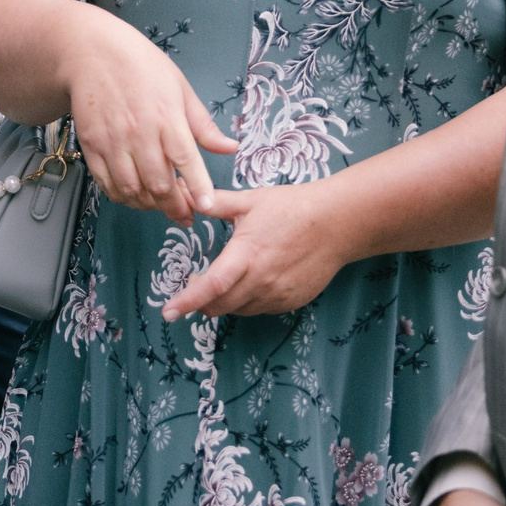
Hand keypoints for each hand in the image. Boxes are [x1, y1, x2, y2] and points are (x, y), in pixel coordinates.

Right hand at [60, 8, 237, 225]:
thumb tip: (231, 148)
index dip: (197, 187)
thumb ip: (203, 124)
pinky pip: (107, 184)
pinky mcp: (91, 146)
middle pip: (159, 184)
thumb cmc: (140, 66)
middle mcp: (139, 132)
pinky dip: (123, 196)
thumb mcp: (180, 87)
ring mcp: (112, 141)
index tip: (206, 206)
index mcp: (166, 116)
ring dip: (149, 205)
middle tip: (186, 215)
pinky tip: (136, 195)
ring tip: (161, 205)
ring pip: (132, 190)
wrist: (91, 53)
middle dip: (175, 207)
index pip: (185, 159)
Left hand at [163, 183, 349, 319]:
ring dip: (225, 302)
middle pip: (220, 306)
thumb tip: (186, 192)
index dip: (187, 301)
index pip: (210, 287)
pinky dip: (248, 301)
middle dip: (201, 302)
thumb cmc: (293, 207)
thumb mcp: (251, 200)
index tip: (168, 312)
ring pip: (239, 310)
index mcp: (245, 255)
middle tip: (196, 285)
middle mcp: (260, 280)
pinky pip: (260, 309)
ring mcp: (277, 294)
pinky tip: (253, 281)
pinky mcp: (291, 301)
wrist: (337, 223)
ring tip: (226, 279)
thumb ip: (216, 202)